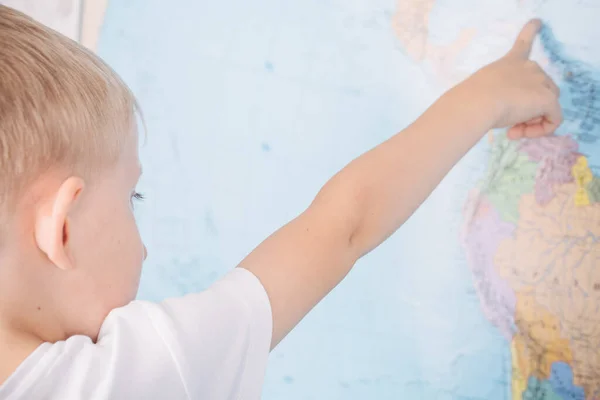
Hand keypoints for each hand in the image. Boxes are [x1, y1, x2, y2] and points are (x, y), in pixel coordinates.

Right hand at [464, 19, 561, 138]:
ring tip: (513, 130)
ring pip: (549, 105)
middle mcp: (529, 67)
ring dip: (533, 121)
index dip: (529, 32)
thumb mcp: (481, 92)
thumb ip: (494, 97)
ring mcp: (541, 81)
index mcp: (509, 63)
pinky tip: (520, 134)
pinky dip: (541, 130)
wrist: (476, 102)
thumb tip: (502, 113)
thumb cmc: (469, 99)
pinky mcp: (548, 98)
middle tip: (510, 123)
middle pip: (541, 87)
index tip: (535, 23)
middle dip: (529, 108)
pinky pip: (553, 119)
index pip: (522, 44)